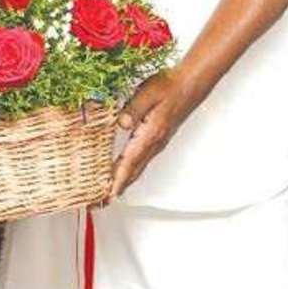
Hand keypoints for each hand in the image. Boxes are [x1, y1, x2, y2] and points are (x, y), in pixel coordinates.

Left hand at [107, 68, 204, 201]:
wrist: (189, 85)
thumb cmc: (169, 86)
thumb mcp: (148, 92)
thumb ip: (133, 109)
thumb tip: (121, 124)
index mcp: (150, 134)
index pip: (129, 163)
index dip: (116, 181)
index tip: (105, 197)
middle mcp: (154, 144)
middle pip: (132, 173)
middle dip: (114, 190)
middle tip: (98, 204)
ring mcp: (156, 144)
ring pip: (136, 170)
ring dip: (121, 184)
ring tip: (106, 195)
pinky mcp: (157, 140)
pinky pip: (140, 163)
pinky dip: (129, 173)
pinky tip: (123, 174)